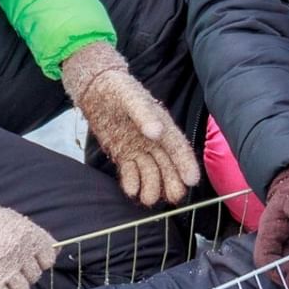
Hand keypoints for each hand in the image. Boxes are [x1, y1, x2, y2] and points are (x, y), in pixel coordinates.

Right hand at [0, 172, 57, 288]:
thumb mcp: (12, 220)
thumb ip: (32, 236)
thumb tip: (54, 250)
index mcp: (31, 237)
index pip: (48, 259)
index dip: (38, 262)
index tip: (26, 261)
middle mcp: (23, 253)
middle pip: (34, 276)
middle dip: (22, 274)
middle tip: (7, 270)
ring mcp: (8, 268)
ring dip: (11, 287)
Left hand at [60, 42, 200, 206]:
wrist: (96, 90)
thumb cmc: (118, 89)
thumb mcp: (131, 97)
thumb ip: (144, 114)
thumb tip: (157, 132)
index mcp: (163, 125)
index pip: (178, 147)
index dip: (186, 163)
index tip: (191, 180)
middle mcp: (155, 141)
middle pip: (168, 165)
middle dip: (172, 182)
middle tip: (173, 197)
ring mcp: (139, 149)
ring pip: (151, 171)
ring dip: (151, 186)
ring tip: (147, 198)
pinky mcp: (125, 154)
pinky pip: (131, 172)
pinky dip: (132, 181)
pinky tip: (131, 190)